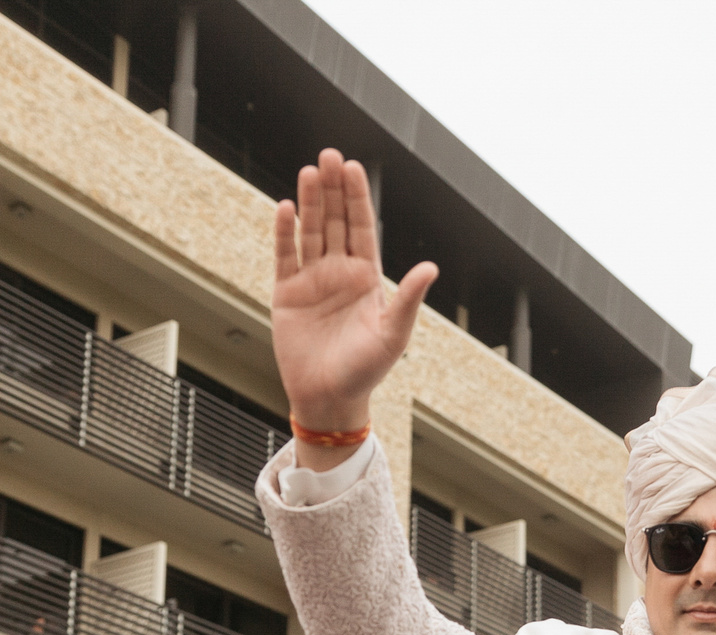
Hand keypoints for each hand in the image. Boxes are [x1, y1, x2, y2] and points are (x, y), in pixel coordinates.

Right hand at [273, 148, 436, 466]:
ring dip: (309, 202)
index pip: (362, 228)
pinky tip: (286, 209)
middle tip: (329, 155)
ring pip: (310, 232)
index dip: (357, 198)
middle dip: (332, 189)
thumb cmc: (366, 370)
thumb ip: (408, 299)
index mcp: (367, 278)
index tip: (352, 167)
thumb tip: (430, 268)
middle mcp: (339, 273)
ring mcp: (311, 280)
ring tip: (308, 171)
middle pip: (336, 221)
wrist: (330, 398)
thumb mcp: (393, 334)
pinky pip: (285, 257)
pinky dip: (285, 233)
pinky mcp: (286, 294)